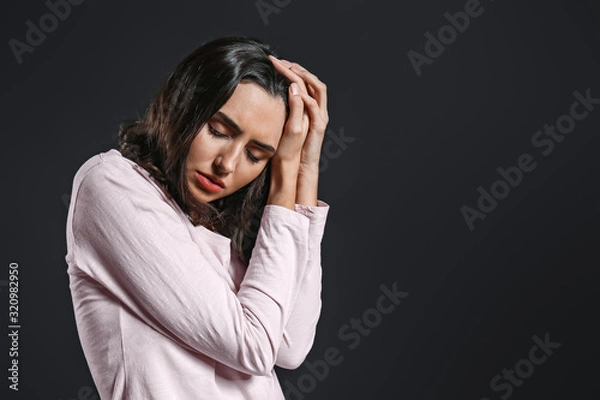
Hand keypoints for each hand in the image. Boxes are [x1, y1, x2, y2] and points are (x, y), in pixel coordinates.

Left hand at [268, 55, 328, 174]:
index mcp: (309, 107)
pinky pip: (313, 106)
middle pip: (314, 81)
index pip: (304, 82)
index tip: (276, 62)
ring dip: (304, 77)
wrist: (295, 164)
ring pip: (318, 89)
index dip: (292, 70)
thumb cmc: (287, 145)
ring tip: (289, 69)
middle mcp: (317, 109)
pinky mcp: (318, 126)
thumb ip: (286, 106)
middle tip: (282, 61)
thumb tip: (281, 89)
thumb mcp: (284, 121)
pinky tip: (293, 88)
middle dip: (299, 69)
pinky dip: (305, 96)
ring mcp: (320, 116)